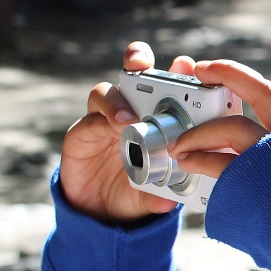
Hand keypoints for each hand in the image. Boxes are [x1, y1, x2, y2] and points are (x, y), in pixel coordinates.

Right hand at [57, 42, 197, 223]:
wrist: (99, 210)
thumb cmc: (134, 191)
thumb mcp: (152, 193)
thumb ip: (160, 194)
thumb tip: (168, 202)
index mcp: (157, 119)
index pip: (167, 86)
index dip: (176, 72)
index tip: (186, 66)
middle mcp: (131, 112)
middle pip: (132, 74)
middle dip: (138, 59)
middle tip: (143, 64)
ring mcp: (106, 119)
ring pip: (108, 93)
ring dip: (119, 101)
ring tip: (129, 120)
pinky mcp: (84, 131)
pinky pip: (91, 118)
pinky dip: (104, 118)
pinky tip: (116, 128)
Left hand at [170, 36, 270, 178]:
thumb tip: (256, 159)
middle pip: (265, 93)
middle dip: (231, 73)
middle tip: (203, 67)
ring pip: (235, 126)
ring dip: (201, 132)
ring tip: (178, 143)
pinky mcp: (257, 179)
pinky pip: (220, 161)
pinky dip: (199, 158)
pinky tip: (186, 161)